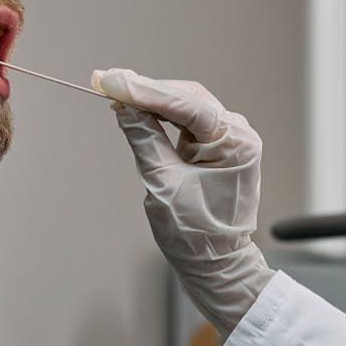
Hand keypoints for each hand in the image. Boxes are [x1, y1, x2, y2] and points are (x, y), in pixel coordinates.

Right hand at [92, 68, 273, 336]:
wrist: (217, 265)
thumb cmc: (196, 235)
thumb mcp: (163, 185)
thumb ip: (144, 140)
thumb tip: (123, 107)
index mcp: (235, 143)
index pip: (185, 104)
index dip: (145, 90)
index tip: (111, 80)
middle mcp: (238, 134)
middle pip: (186, 98)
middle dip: (146, 90)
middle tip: (106, 80)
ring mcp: (229, 139)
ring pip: (185, 106)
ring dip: (151, 100)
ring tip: (115, 92)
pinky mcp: (217, 147)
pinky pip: (187, 121)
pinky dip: (161, 115)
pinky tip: (136, 109)